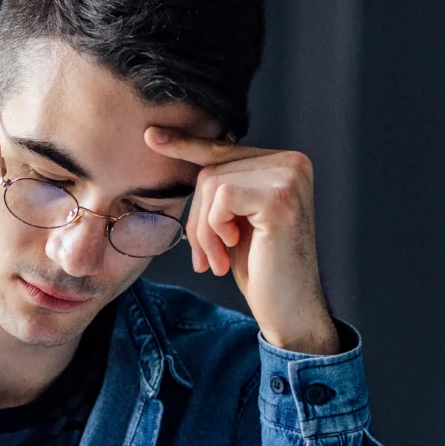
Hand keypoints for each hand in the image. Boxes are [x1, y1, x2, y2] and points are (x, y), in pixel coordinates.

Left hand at [144, 128, 338, 353]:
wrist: (289, 309)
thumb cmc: (261, 268)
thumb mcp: (234, 218)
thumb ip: (220, 184)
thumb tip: (172, 144)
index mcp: (285, 163)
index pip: (225, 149)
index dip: (185, 146)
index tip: (151, 136)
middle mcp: (293, 162)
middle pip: (211, 169)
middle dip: (198, 218)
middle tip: (209, 257)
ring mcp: (289, 177)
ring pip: (212, 183)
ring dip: (204, 230)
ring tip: (219, 259)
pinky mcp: (279, 197)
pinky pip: (221, 199)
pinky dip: (214, 230)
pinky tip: (232, 251)